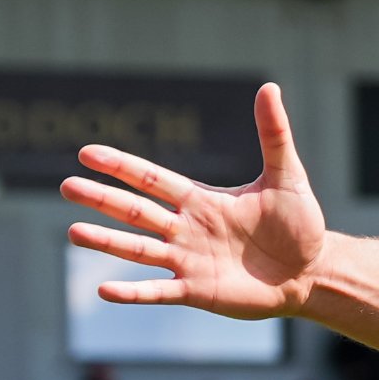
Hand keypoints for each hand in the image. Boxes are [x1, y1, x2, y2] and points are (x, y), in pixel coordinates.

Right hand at [63, 82, 323, 321]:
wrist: (312, 271)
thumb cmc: (298, 223)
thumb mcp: (287, 175)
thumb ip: (273, 135)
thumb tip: (269, 87)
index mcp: (201, 200)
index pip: (153, 179)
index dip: (122, 167)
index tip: (87, 153)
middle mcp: (187, 229)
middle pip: (136, 211)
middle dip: (102, 199)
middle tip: (66, 186)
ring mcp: (189, 261)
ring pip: (139, 250)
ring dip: (107, 241)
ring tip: (74, 232)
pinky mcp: (198, 291)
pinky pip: (159, 291)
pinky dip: (133, 292)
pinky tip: (104, 290)